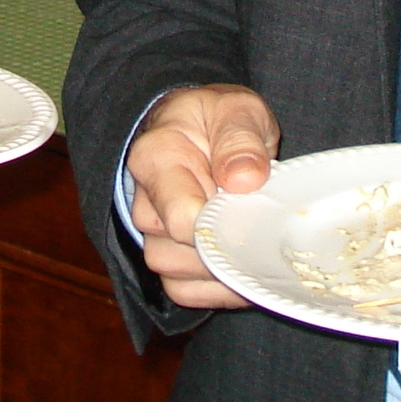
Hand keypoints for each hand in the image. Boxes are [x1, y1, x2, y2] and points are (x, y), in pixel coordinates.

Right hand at [126, 85, 279, 309]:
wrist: (204, 128)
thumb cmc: (219, 119)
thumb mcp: (238, 110)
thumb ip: (240, 139)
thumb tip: (244, 179)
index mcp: (155, 157)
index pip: (178, 217)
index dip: (219, 228)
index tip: (251, 216)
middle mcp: (144, 200)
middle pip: (171, 253)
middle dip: (220, 252)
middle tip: (256, 229)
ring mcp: (151, 233)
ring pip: (173, 278)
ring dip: (218, 274)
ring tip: (251, 246)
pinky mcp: (167, 254)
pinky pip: (182, 291)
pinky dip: (215, 291)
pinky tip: (242, 268)